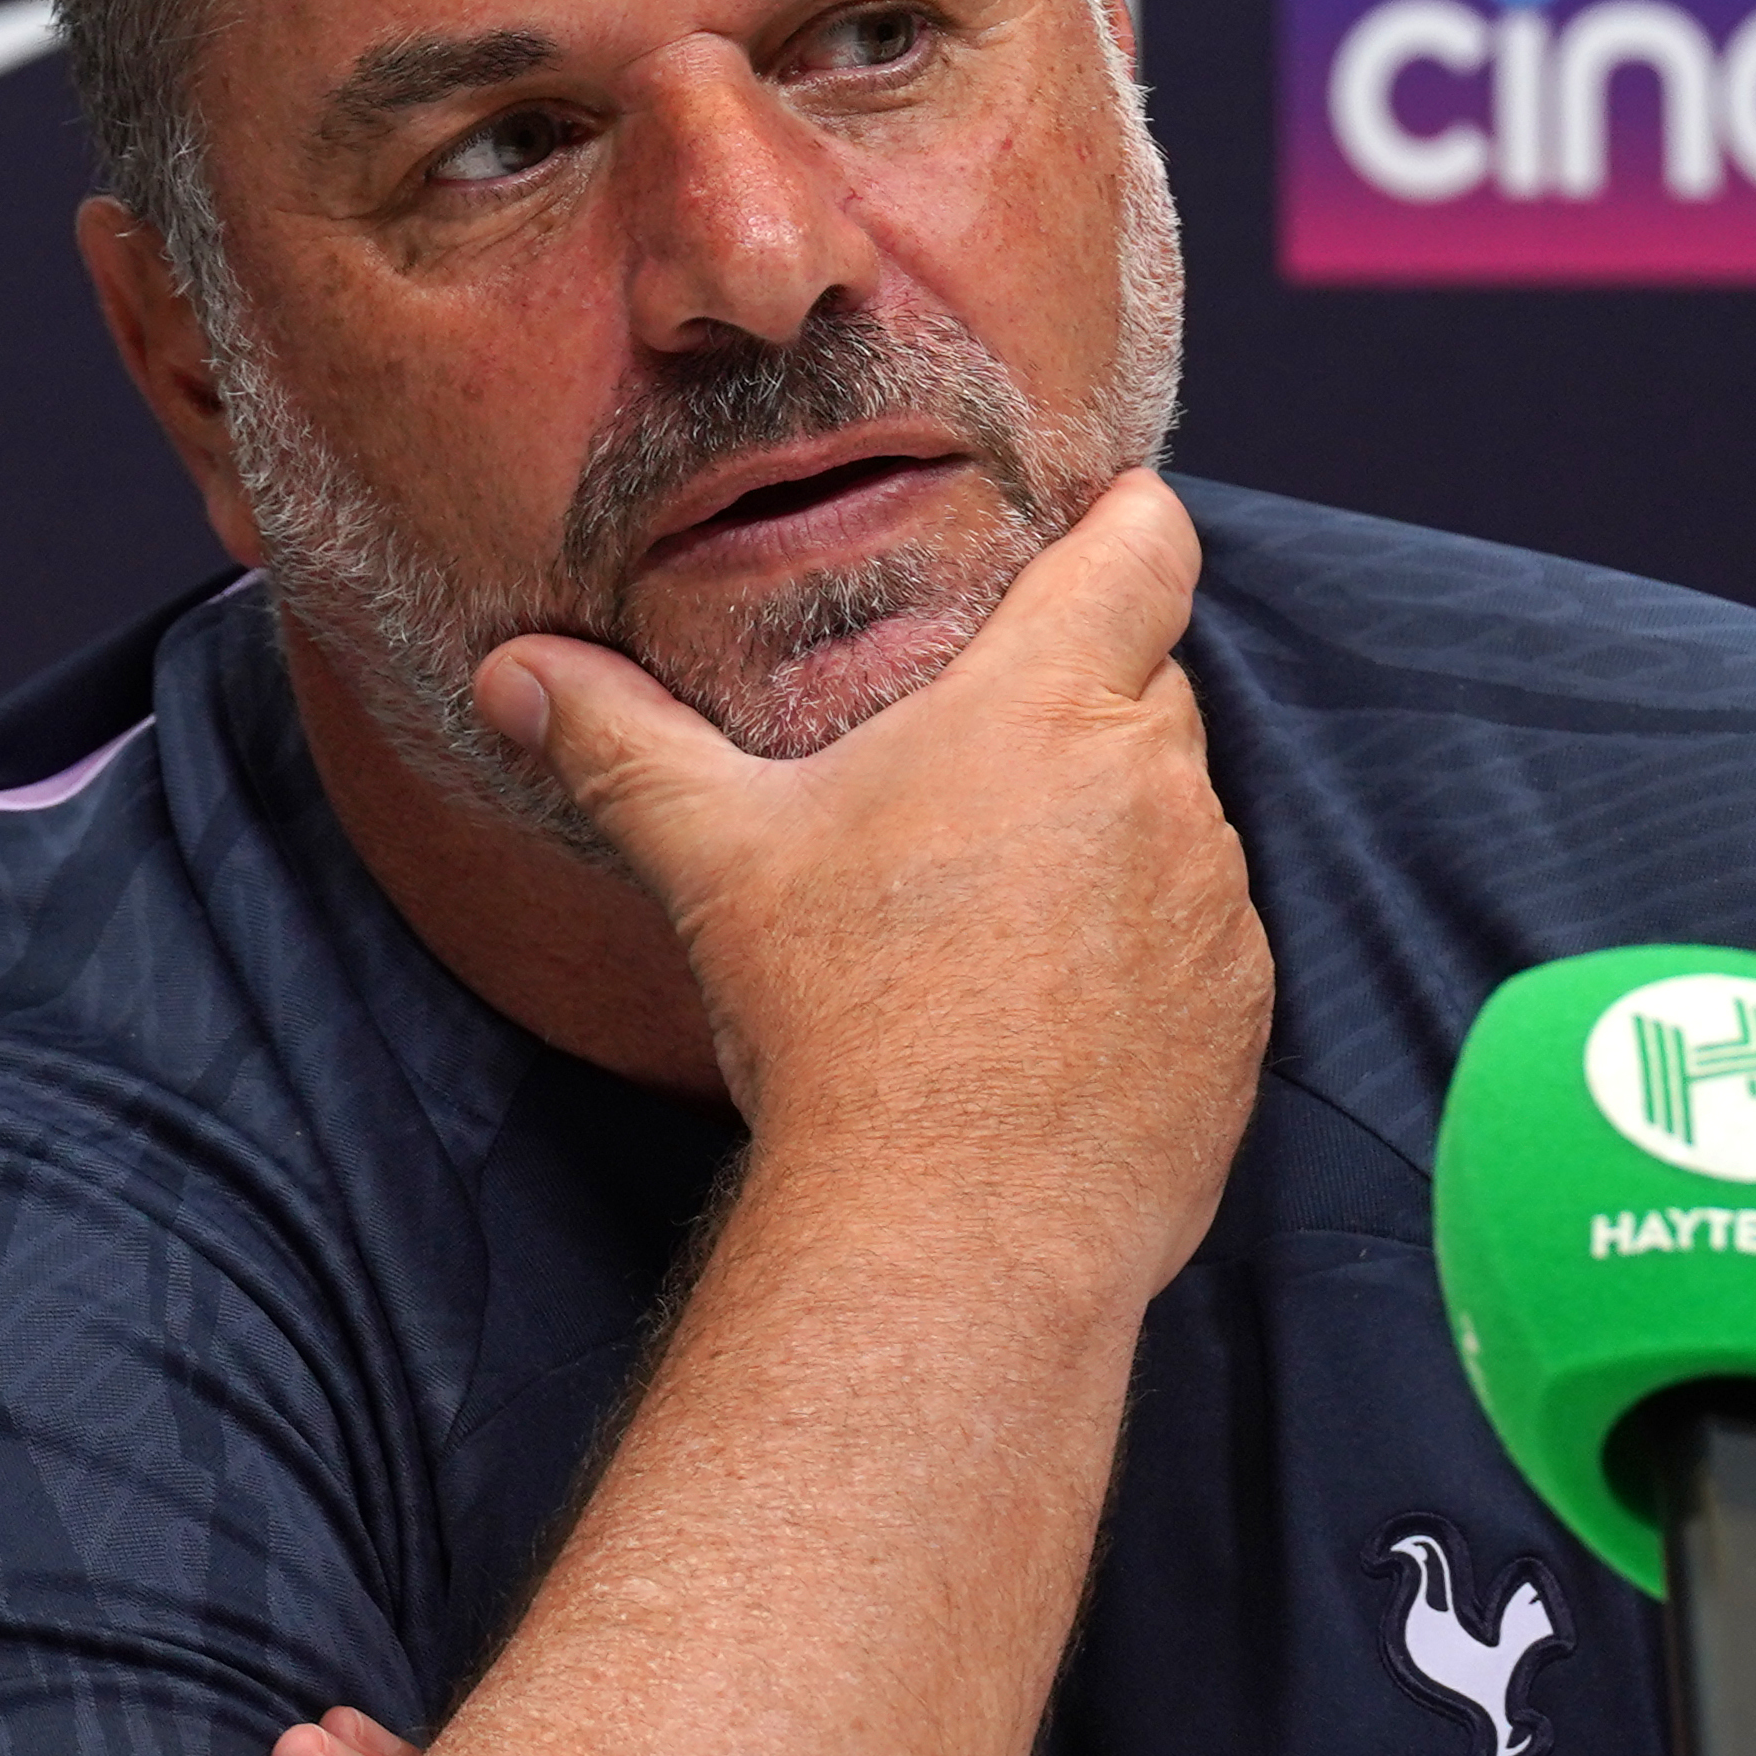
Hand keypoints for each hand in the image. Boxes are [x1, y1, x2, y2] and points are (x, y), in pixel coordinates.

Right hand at [476, 470, 1270, 1295]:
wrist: (953, 1232)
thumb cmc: (840, 1025)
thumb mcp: (718, 861)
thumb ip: (621, 745)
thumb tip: (515, 671)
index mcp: (1044, 706)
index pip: (1146, 549)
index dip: (1129, 523)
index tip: (1101, 523)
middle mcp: (1157, 786)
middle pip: (1148, 686)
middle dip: (1082, 703)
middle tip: (976, 763)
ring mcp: (1215, 905)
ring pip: (1177, 817)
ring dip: (1112, 835)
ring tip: (994, 912)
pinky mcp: (1240, 1015)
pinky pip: (1204, 942)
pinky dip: (1144, 953)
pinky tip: (1047, 1012)